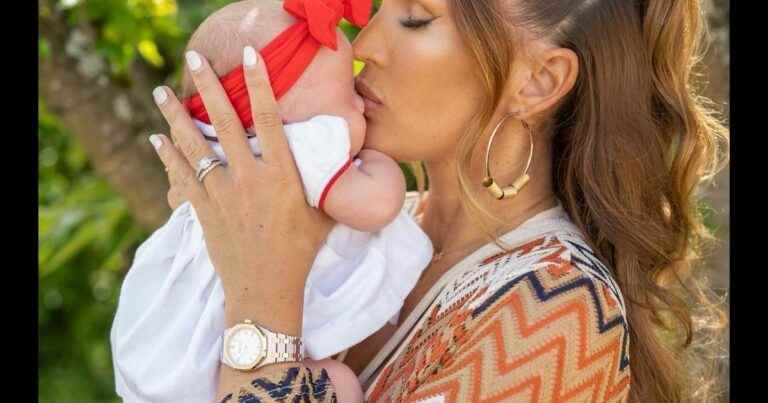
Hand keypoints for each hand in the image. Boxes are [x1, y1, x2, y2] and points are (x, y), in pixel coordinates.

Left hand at [148, 47, 333, 334]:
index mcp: (281, 176)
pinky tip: (157, 137)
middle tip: (193, 58)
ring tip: (160, 93)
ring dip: (175, 116)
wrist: (265, 291)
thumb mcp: (323, 215)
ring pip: (194, 147)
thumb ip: (328, 185)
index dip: (260, 84)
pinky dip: (168, 155)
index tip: (250, 56)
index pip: (269, 120)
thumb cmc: (300, 253)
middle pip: (224, 123)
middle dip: (207, 87)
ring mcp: (222, 194)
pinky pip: (182, 176)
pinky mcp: (203, 210)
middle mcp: (249, 179)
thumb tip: (348, 161)